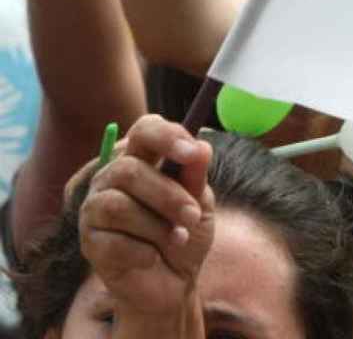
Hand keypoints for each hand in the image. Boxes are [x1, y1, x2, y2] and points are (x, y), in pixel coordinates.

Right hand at [79, 115, 214, 319]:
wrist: (173, 283)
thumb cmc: (185, 233)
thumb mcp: (201, 204)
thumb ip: (196, 177)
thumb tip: (202, 147)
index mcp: (141, 159)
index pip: (144, 130)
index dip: (166, 136)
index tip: (192, 151)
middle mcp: (111, 178)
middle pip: (127, 170)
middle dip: (168, 195)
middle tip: (192, 216)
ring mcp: (94, 210)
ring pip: (117, 206)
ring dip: (156, 226)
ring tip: (176, 239)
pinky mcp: (89, 243)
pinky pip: (113, 242)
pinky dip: (144, 252)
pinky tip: (152, 257)